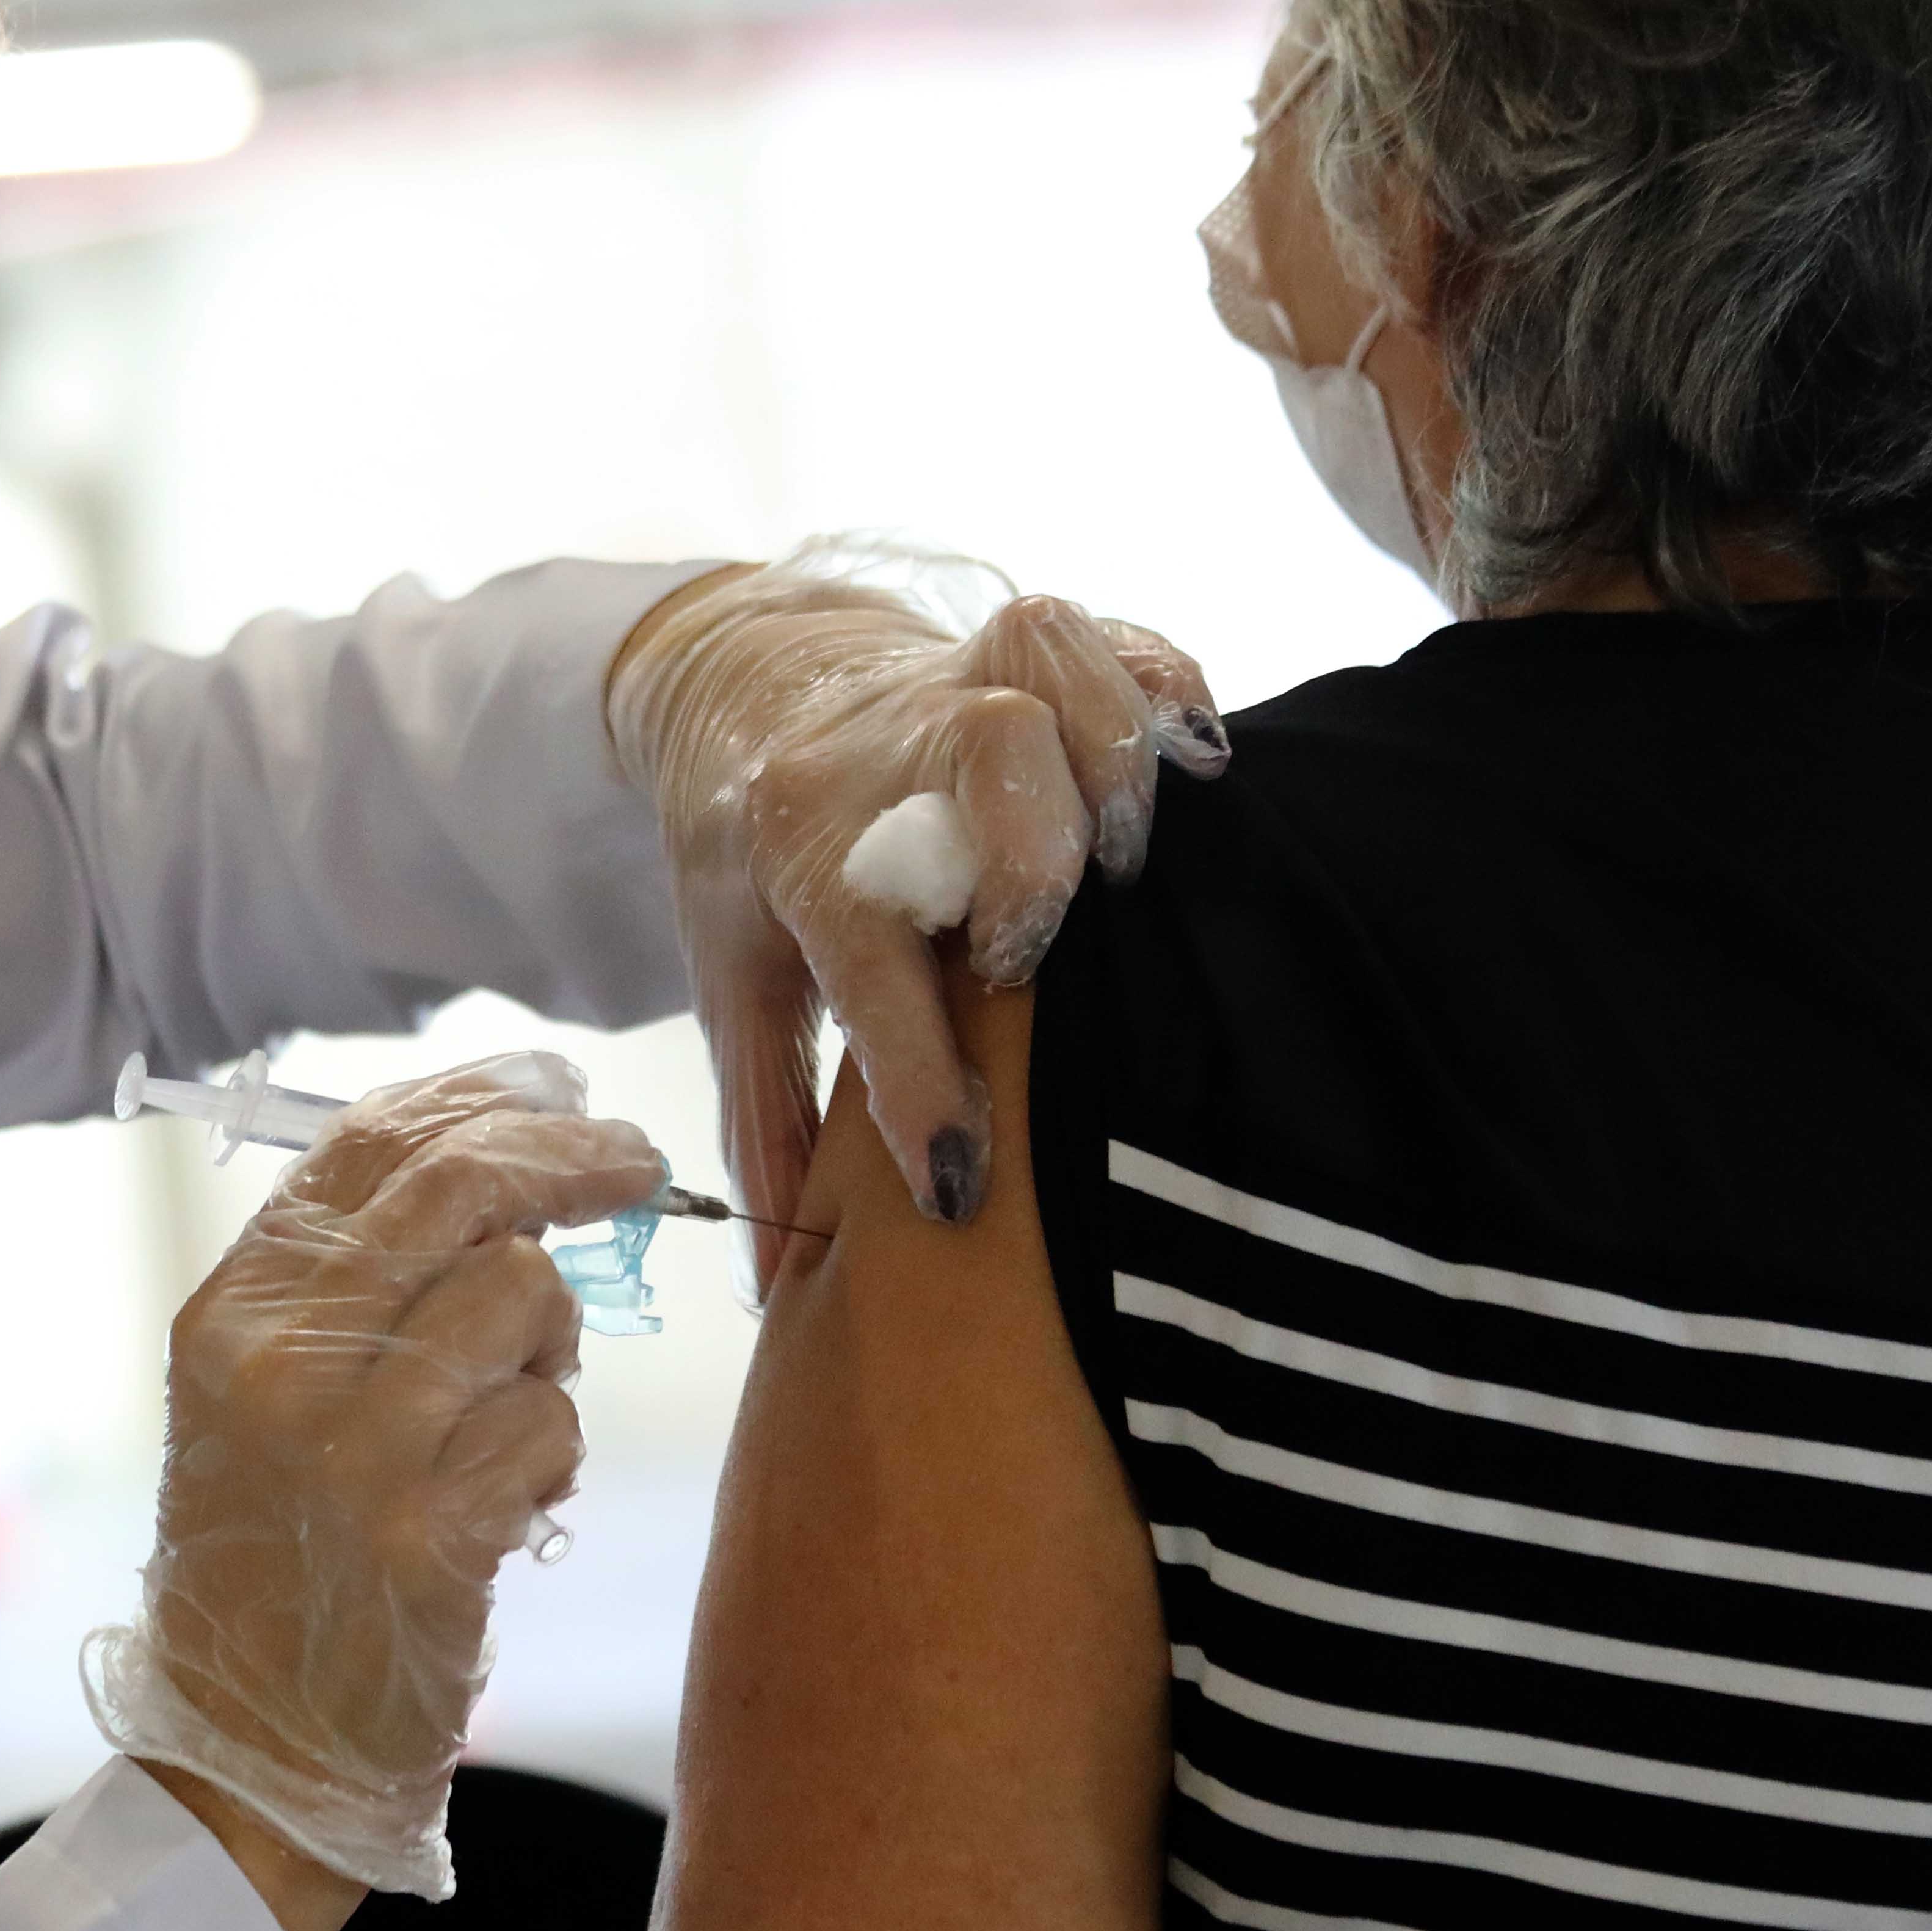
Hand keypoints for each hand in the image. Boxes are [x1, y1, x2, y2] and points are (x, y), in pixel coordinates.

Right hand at [85, 1052, 664, 1915]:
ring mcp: (353, 1451)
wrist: (248, 1746)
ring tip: (504, 1415)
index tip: (558, 1092)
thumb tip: (494, 1138)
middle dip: (569, 1155)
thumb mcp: (259, 1394)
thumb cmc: (275, 1554)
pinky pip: (550, 1424)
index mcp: (228, 1312)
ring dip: (551, 1347)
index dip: (480, 1097)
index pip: (368, 1145)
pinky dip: (550, 1456)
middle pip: (458, 1186)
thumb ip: (348, 1274)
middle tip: (637, 1161)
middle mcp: (278, 1365)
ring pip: (522, 1295)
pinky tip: (502, 1504)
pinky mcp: (429, 1538)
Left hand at [607, 550, 1222, 1244]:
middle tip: (1030, 959)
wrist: (751, 697)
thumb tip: (783, 1293)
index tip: (959, 1181)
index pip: (860, 954)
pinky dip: (1166, 691)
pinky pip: (1115, 637)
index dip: (918, 1077)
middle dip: (1031, 861)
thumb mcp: (737, 990)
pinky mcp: (1031, 650)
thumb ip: (771, 1126)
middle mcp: (878, 746)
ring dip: (1110, 764)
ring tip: (1124, 866)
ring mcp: (957, 680)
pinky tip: (1194, 764)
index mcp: (791, 838)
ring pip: (1051, 669)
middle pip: (981, 754)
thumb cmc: (759, 869)